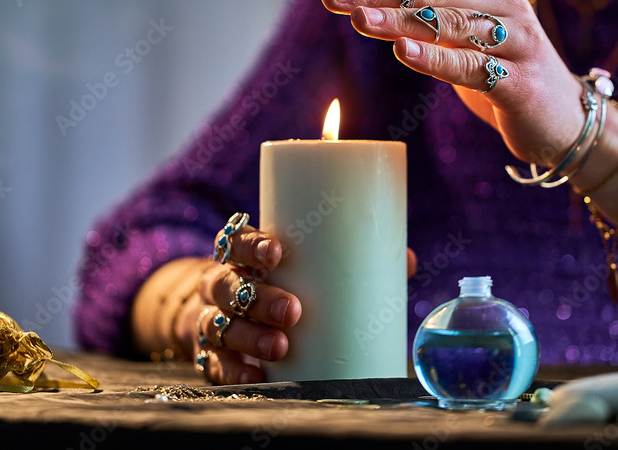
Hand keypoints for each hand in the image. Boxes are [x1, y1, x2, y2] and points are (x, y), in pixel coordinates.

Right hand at [174, 229, 417, 384]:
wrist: (219, 310)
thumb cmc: (281, 282)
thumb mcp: (304, 267)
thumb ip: (351, 262)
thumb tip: (406, 260)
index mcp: (241, 255)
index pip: (235, 240)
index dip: (252, 245)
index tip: (277, 253)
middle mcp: (221, 284)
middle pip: (229, 285)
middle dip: (261, 298)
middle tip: (294, 311)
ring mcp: (212, 319)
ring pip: (221, 325)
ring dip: (251, 336)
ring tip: (281, 347)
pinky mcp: (212, 355)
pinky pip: (216, 365)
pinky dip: (235, 372)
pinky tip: (256, 377)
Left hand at [320, 0, 585, 166]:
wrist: (564, 119)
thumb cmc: (508, 66)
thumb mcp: (472, 20)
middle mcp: (503, 4)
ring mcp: (516, 42)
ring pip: (448, 26)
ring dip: (398, 20)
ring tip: (356, 16)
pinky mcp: (519, 82)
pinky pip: (472, 67)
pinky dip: (436, 59)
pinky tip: (402, 52)